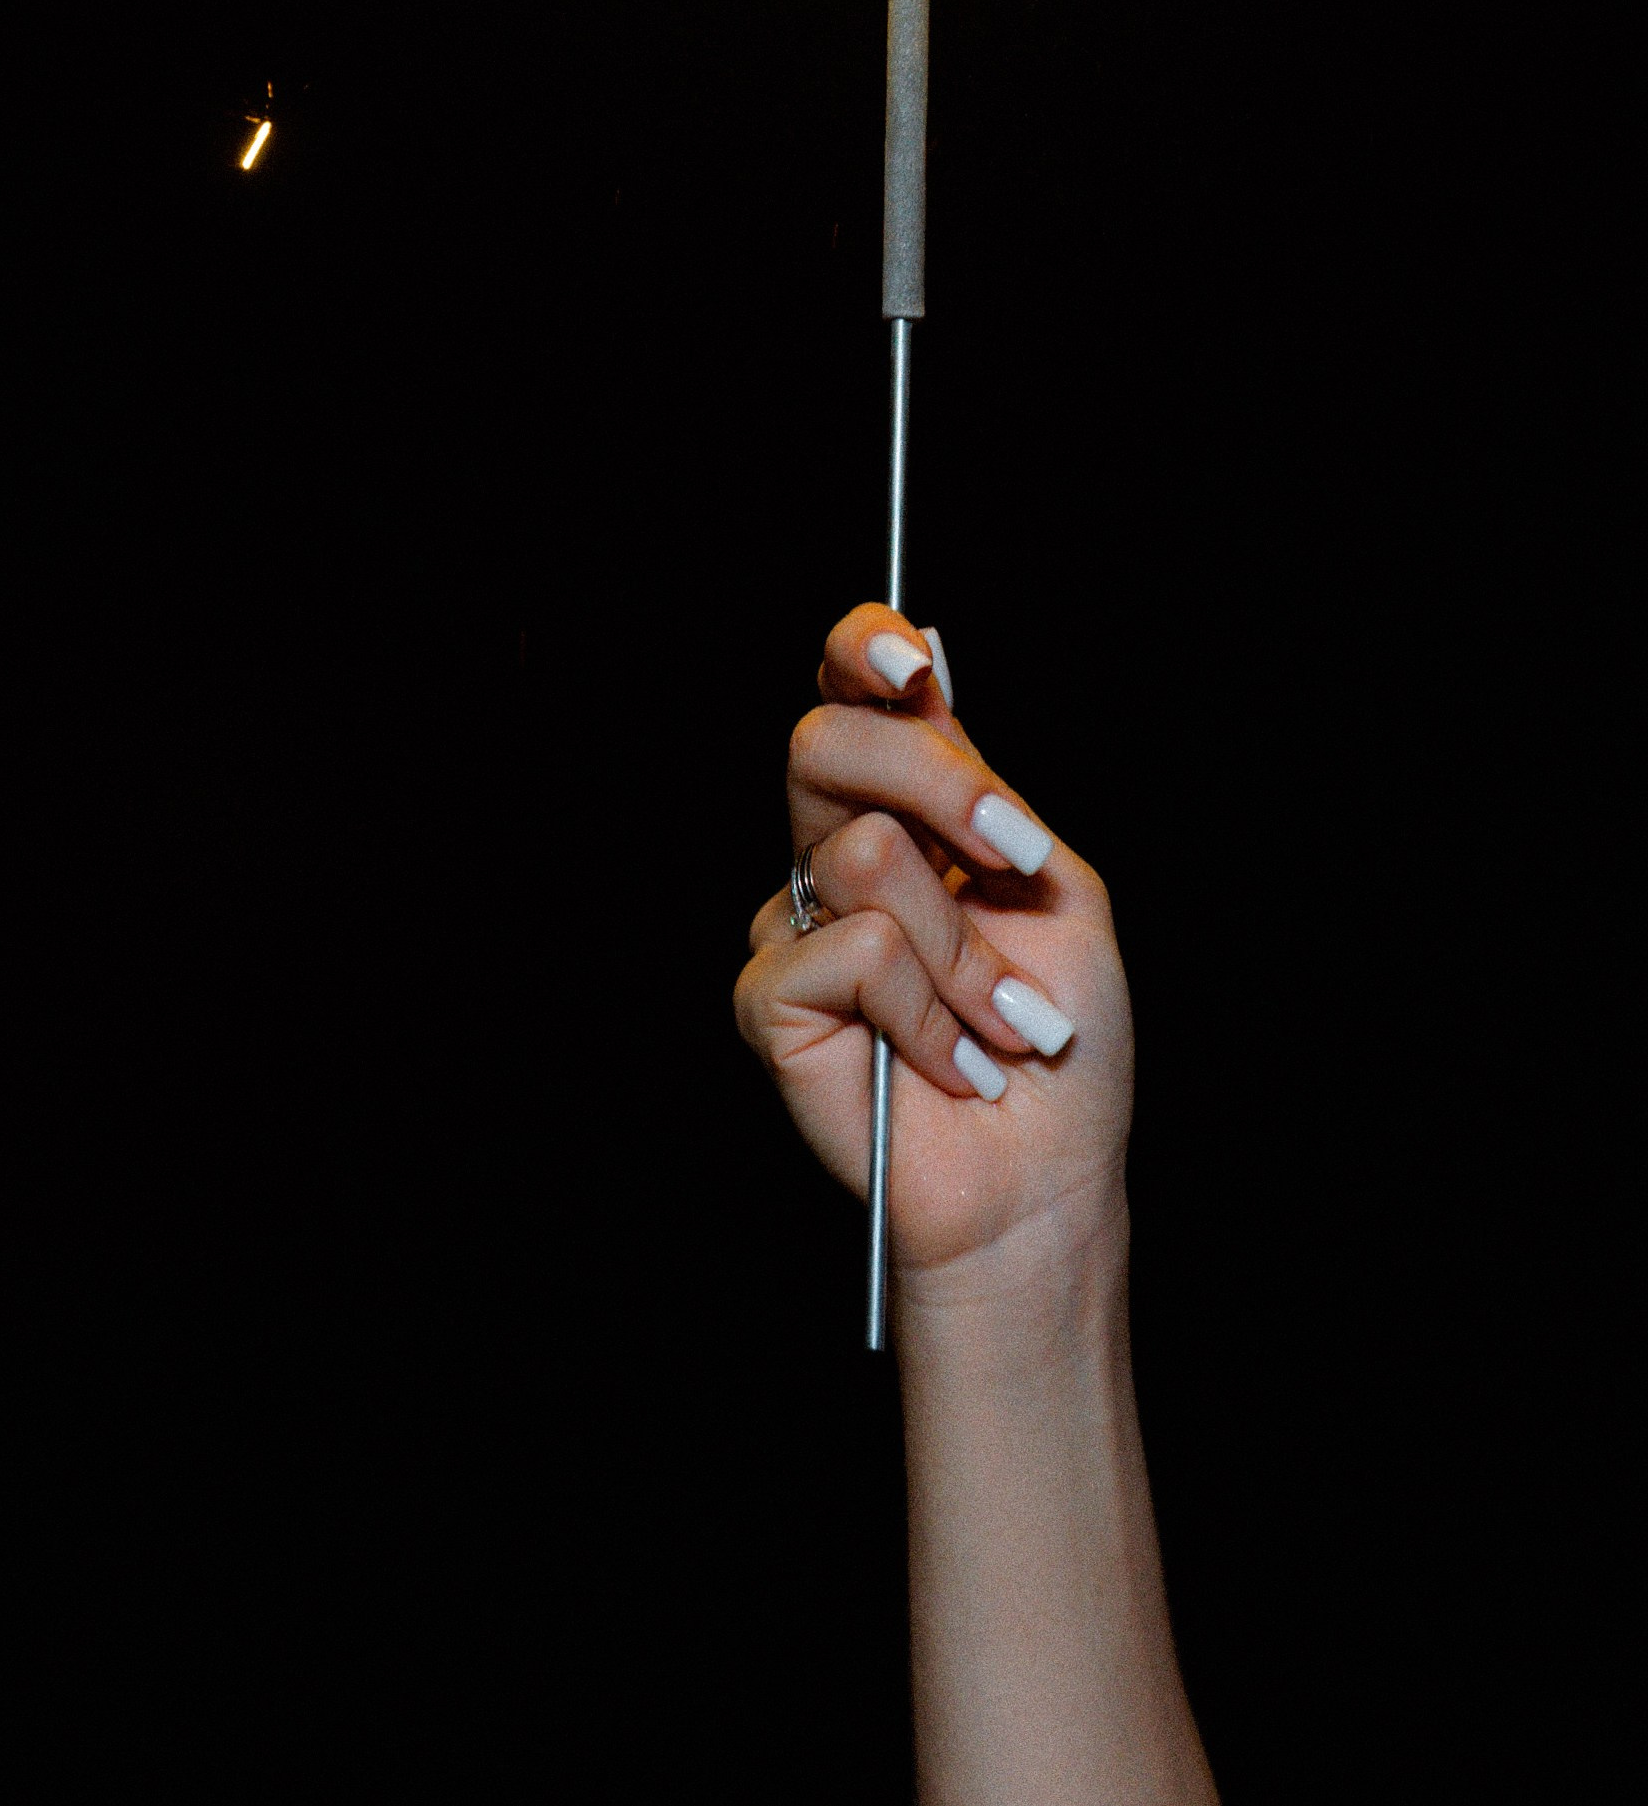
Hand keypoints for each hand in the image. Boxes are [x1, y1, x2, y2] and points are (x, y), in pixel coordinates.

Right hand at [734, 603, 1132, 1288]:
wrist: (1043, 1172)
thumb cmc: (1056, 1037)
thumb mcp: (1051, 886)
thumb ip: (990, 792)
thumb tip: (930, 685)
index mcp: (908, 809)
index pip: (850, 694)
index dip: (859, 650)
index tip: (911, 663)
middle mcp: (839, 850)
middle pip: (829, 740)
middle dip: (942, 787)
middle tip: (1015, 859)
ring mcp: (794, 922)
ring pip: (866, 854)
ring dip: (967, 953)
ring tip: (998, 1024)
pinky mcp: (768, 999)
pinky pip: (852, 952)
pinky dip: (930, 1017)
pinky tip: (951, 1066)